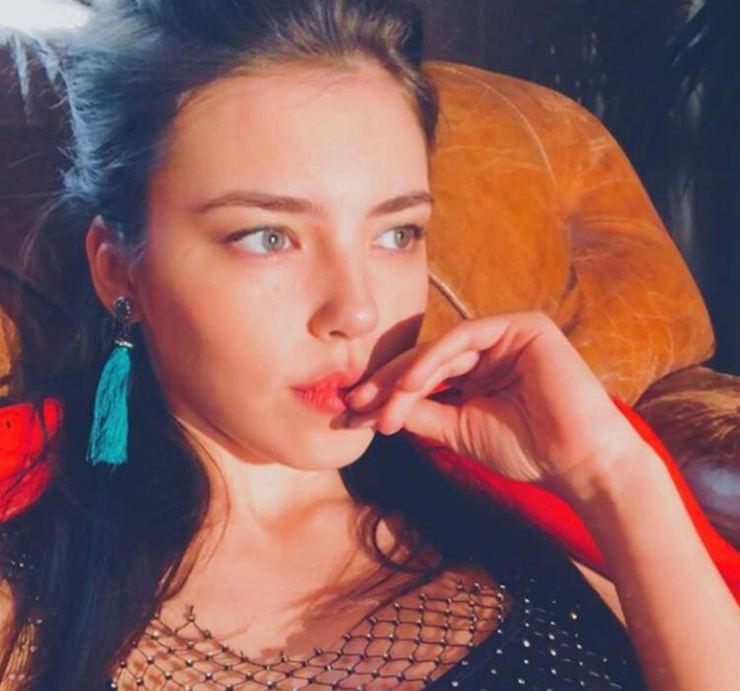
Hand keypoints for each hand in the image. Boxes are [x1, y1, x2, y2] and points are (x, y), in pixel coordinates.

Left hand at [345, 311, 646, 497]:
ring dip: (406, 376)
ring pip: (441, 348)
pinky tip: (410, 384)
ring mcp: (507, 334)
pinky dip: (434, 359)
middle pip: (426, 358)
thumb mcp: (458, 430)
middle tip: (354, 403)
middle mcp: (491, 349)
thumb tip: (377, 409)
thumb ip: (422, 413)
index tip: (355, 413)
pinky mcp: (523, 325)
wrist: (578, 463)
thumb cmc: (526, 450)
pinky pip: (466, 336)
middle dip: (387, 382)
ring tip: (380, 404)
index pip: (424, 375)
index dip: (387, 392)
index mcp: (479, 372)